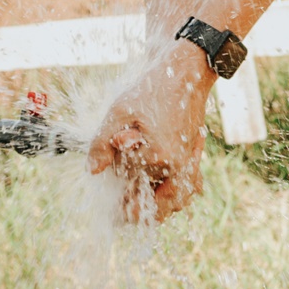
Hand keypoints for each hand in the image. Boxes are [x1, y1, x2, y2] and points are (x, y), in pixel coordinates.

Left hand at [88, 42, 216, 223]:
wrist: (185, 72)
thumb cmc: (151, 90)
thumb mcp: (119, 112)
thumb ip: (102, 143)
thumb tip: (93, 171)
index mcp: (161, 157)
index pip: (138, 193)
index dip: (124, 207)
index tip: (113, 215)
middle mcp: (180, 164)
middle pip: (164, 206)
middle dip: (144, 213)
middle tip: (124, 214)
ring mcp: (191, 160)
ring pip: (180, 199)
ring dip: (161, 205)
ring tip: (139, 202)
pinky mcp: (196, 154)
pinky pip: (190, 184)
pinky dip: (175, 192)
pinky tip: (160, 187)